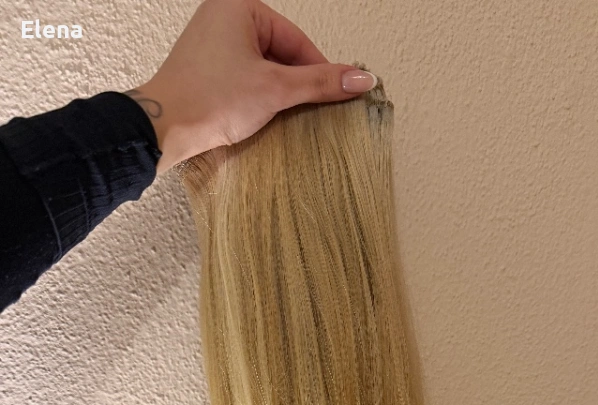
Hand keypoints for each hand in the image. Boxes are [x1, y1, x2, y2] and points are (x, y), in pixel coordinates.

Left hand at [126, 0, 376, 173]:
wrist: (163, 127)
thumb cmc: (211, 99)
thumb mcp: (276, 89)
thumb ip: (321, 83)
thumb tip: (363, 78)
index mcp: (241, 6)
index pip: (297, 41)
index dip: (319, 72)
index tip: (335, 99)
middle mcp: (223, 16)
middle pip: (280, 53)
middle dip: (296, 84)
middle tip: (309, 113)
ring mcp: (211, 42)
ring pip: (263, 67)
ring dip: (277, 94)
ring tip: (282, 118)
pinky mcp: (204, 68)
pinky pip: (243, 77)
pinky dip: (257, 97)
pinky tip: (261, 117)